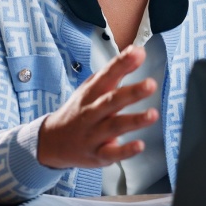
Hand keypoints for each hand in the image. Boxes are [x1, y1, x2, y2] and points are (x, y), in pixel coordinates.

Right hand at [38, 45, 158, 168]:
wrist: (52, 141)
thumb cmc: (79, 110)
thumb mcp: (92, 88)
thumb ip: (116, 71)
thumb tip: (138, 51)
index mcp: (91, 93)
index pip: (107, 75)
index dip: (122, 63)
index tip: (137, 53)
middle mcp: (91, 112)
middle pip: (111, 101)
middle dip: (131, 92)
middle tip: (150, 84)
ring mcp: (93, 134)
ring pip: (114, 126)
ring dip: (134, 120)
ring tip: (152, 114)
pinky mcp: (97, 154)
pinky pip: (111, 154)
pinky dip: (125, 150)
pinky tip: (139, 145)